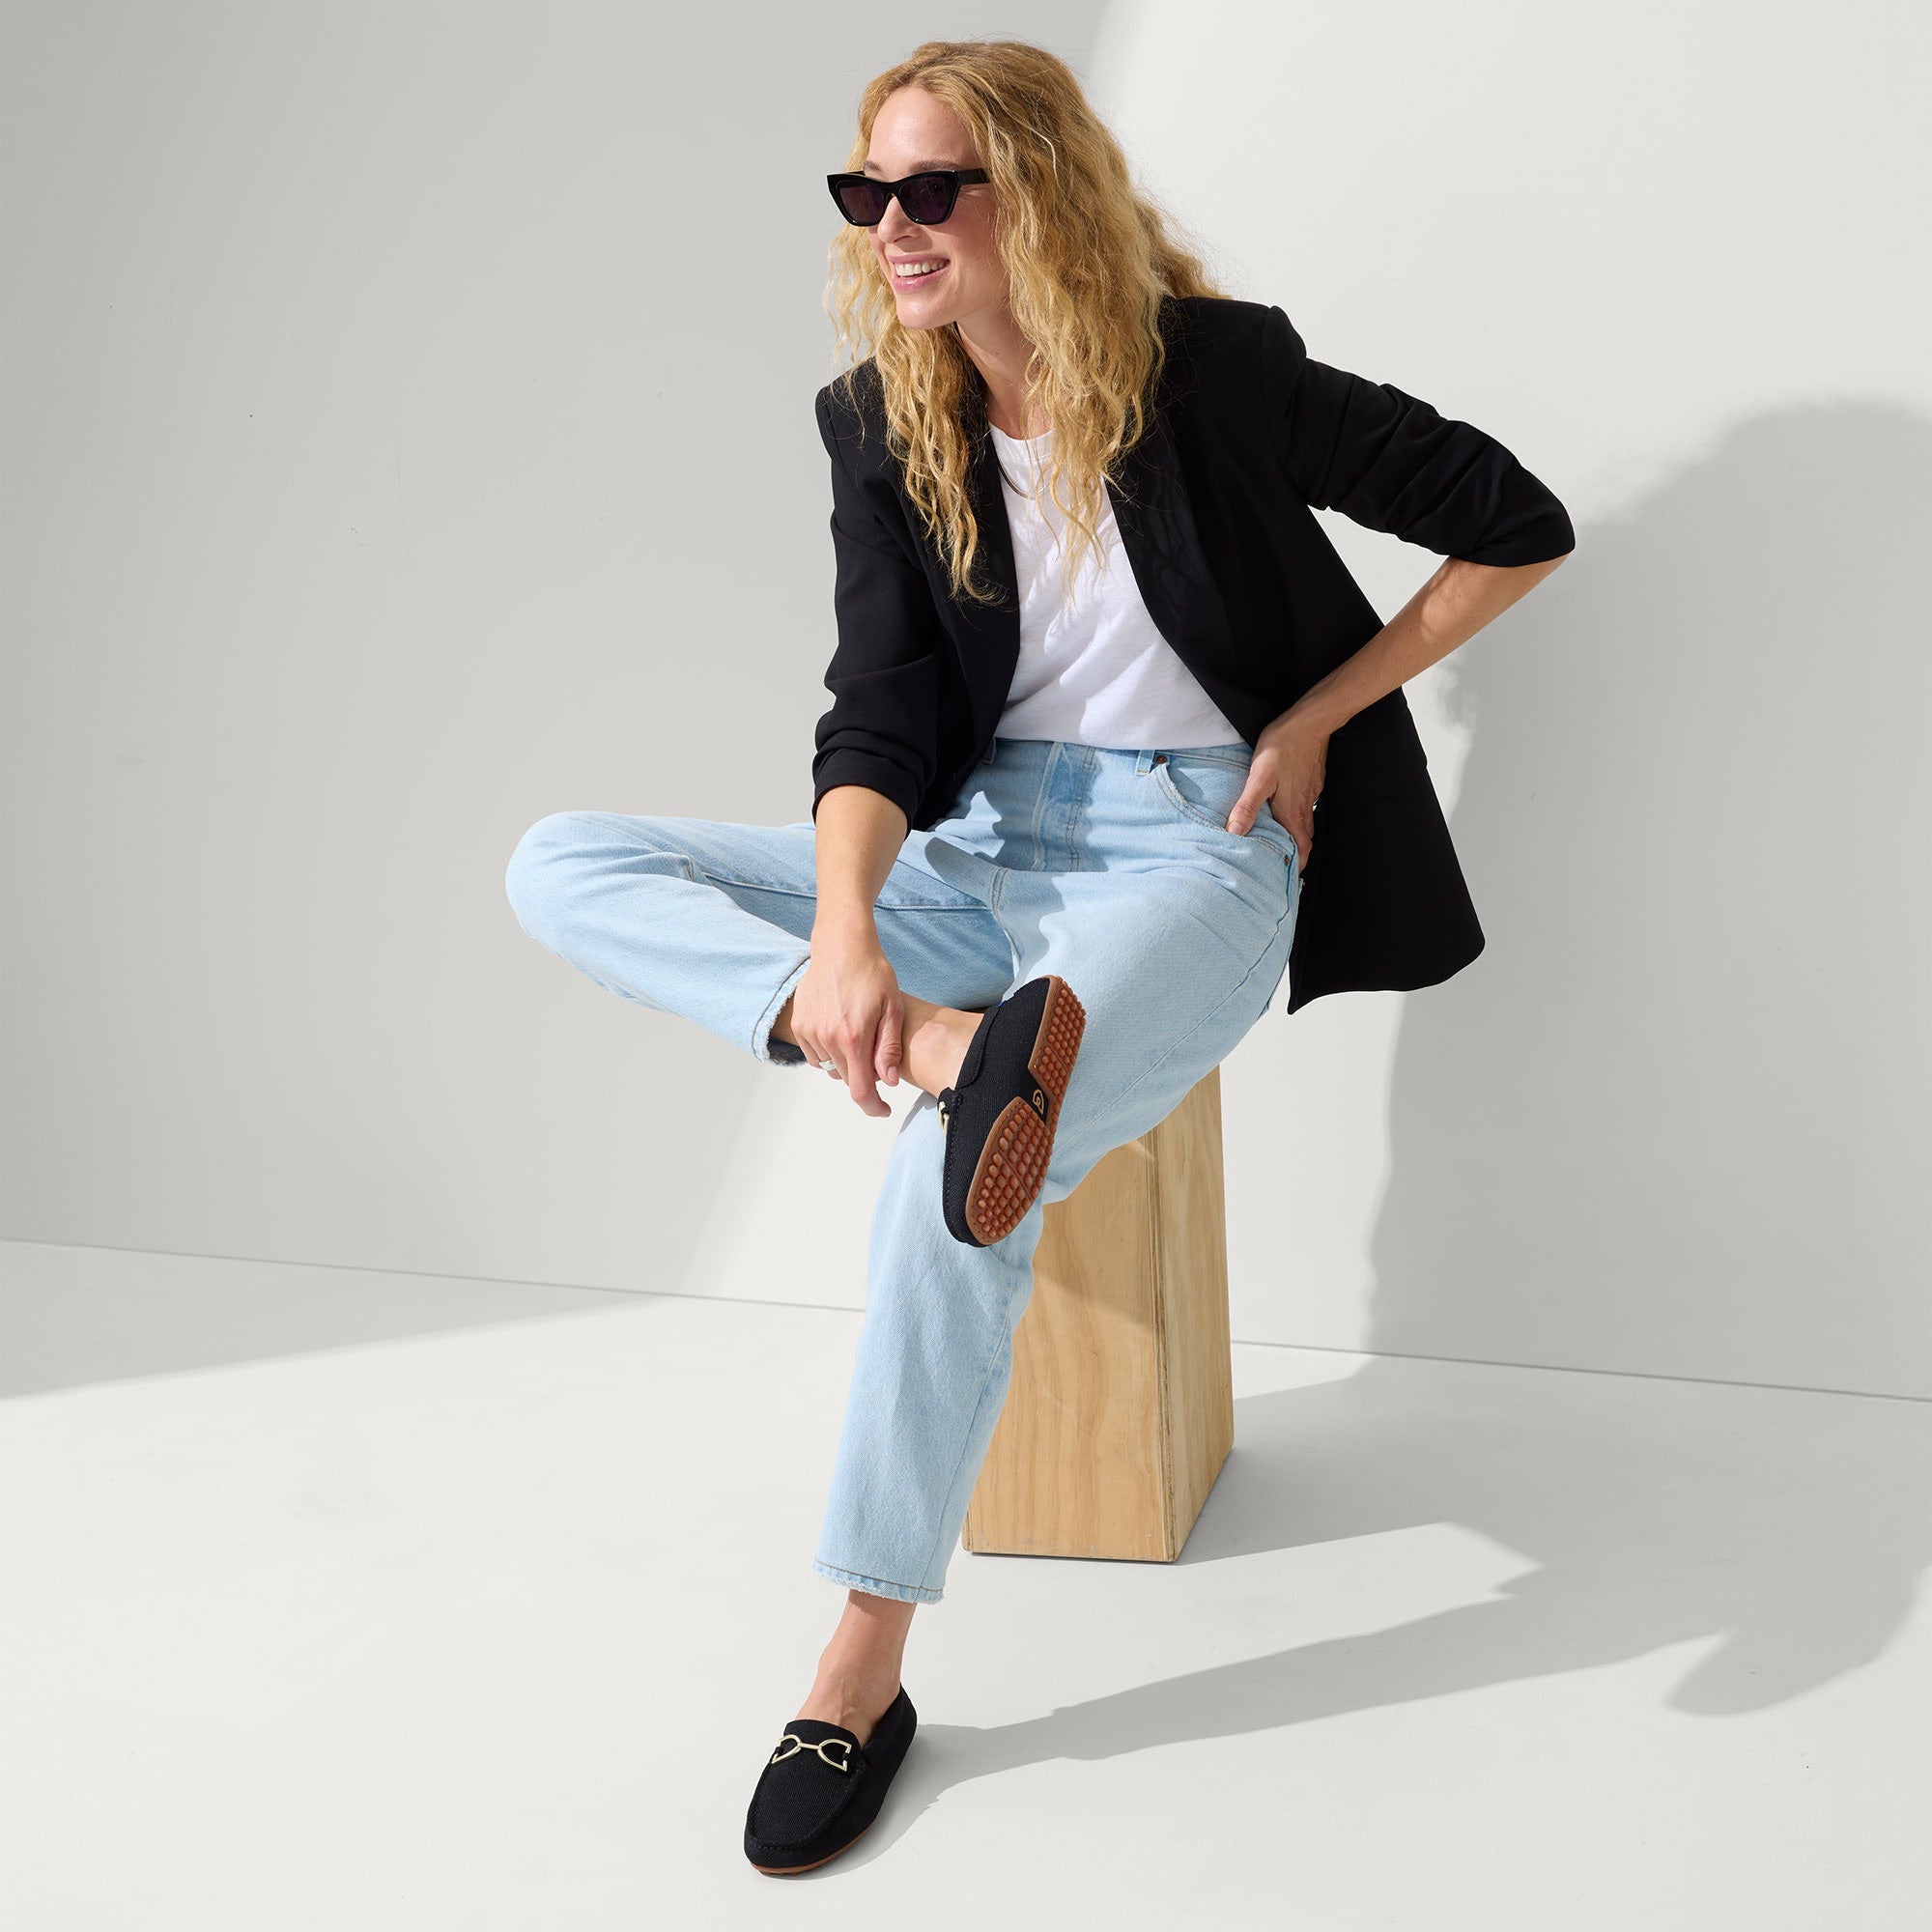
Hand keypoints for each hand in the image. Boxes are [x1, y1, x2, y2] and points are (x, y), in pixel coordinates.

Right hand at [789, 925, 905, 1118]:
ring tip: (859, 1036)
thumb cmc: (872, 973)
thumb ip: (889, 1049)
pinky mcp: (800, 1024)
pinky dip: (828, 1053)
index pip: (860, 1090)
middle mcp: (827, 1038)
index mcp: (853, 1038)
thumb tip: (887, 1082)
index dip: (873, 1107)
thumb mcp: (893, 1009)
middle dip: (864, 1076)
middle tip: (878, 1054)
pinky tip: (841, 1033)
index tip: (882, 1109)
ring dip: (846, 1063)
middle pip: (846, 1079)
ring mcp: (810, 1031)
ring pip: (830, 1068)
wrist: (841, 946)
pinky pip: (815, 1055)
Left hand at [1227, 706, 1328, 875]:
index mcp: (1291, 811)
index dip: (1297, 865)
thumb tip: (1235, 833)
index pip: (1302, 848)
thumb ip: (1248, 806)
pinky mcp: (1313, 780)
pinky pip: (1307, 805)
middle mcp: (1304, 806)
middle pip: (1305, 839)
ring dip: (1297, 835)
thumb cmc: (1282, 747)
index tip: (1288, 876)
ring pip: (1306, 822)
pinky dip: (1299, 815)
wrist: (1310, 722)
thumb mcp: (1259, 777)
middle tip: (1282, 862)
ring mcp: (1311, 793)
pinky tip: (1286, 808)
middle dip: (1296, 853)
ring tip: (1282, 840)